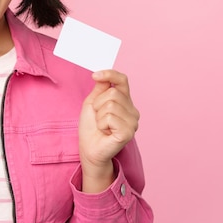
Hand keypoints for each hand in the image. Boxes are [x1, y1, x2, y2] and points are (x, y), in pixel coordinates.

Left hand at [78, 70, 139, 192]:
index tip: (95, 75)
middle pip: (113, 93)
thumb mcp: (92, 102)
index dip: (110, 74)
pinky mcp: (128, 132)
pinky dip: (102, 124)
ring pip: (111, 105)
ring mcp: (132, 122)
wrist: (89, 148)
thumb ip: (100, 88)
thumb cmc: (91, 127)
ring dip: (99, 115)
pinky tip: (105, 131)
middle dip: (98, 104)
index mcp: (124, 101)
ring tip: (102, 125)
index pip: (122, 80)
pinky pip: (110, 117)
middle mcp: (132, 110)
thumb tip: (103, 74)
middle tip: (98, 117)